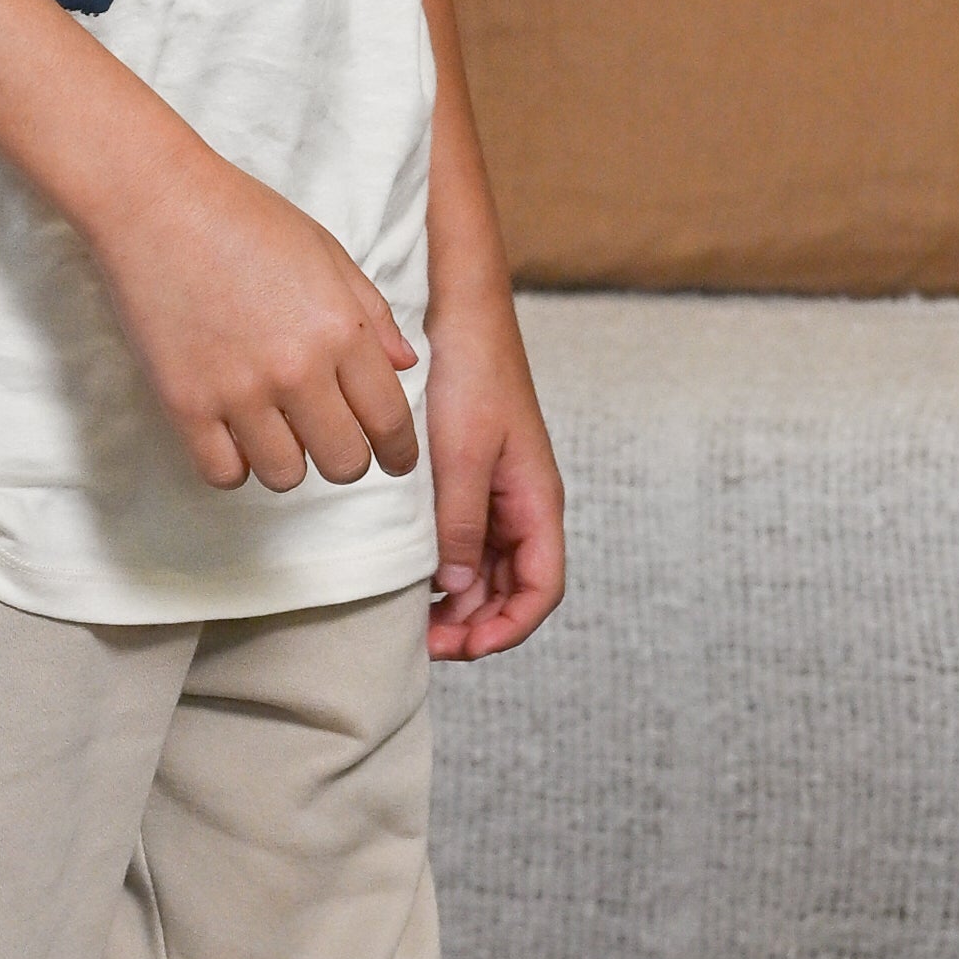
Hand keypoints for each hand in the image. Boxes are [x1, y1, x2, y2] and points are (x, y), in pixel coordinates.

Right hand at [89, 145, 424, 494]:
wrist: (155, 201)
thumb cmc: (244, 217)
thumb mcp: (325, 251)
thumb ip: (371, 312)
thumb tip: (405, 366)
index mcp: (340, 327)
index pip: (389, 420)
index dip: (400, 451)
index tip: (395, 459)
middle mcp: (296, 368)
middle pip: (344, 461)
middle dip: (348, 458)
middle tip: (332, 440)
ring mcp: (238, 391)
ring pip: (285, 476)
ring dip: (289, 461)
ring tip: (277, 431)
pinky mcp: (185, 404)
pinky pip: (223, 473)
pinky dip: (234, 464)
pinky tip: (234, 435)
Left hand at [421, 271, 563, 661]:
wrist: (463, 312)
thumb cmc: (472, 374)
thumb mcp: (462, 455)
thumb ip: (462, 525)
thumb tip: (458, 590)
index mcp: (536, 500)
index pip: (541, 589)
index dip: (507, 628)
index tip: (462, 647)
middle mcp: (524, 503)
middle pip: (515, 588)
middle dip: (478, 624)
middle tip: (425, 641)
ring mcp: (501, 492)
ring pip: (492, 569)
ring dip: (463, 601)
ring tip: (418, 618)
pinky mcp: (476, 477)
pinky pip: (471, 539)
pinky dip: (451, 568)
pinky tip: (417, 575)